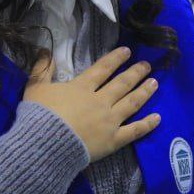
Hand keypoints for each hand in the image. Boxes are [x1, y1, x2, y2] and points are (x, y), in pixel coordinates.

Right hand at [23, 48, 160, 161]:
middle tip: (147, 66)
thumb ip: (42, 68)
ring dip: (144, 92)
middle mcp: (100, 101)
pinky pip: (134, 131)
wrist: (44, 144)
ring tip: (155, 83)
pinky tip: (158, 118)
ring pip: (132, 103)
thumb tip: (45, 49)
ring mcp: (109, 120)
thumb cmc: (38, 116)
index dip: (115, 59)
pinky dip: (147, 124)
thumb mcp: (35, 88)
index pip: (102, 69)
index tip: (127, 51)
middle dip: (136, 72)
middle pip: (122, 84)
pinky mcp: (113, 140)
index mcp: (82, 88)